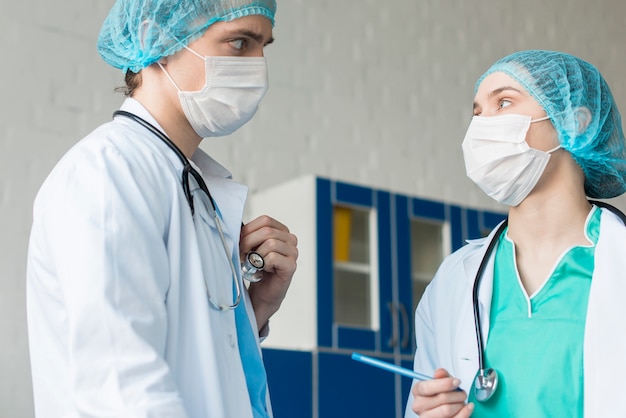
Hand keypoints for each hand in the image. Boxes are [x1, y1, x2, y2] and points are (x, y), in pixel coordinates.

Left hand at [239, 215, 297, 330]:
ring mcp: (293, 253)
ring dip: (256, 255)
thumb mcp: (250, 247)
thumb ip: (247, 235)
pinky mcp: (291, 266)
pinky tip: (264, 270)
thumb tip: (234, 227)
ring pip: (270, 243)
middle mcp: (290, 240)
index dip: (249, 230)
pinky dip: (263, 264)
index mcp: (281, 231)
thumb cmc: (256, 269)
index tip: (240, 243)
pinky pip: (273, 257)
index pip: (265, 220)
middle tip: (242, 255)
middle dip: (249, 243)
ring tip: (254, 264)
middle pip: (267, 231)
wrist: (262, 293)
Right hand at [411, 369, 473, 417]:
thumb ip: (441, 375)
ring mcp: (426, 417)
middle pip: (441, 398)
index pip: (427, 387)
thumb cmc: (441, 394)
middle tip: (462, 392)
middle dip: (457, 394)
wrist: (444, 409)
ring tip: (461, 401)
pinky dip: (465, 412)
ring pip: (447, 410)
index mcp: (418, 391)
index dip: (444, 384)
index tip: (456, 382)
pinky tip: (467, 407)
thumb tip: (440, 373)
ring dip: (460, 403)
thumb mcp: (441, 381)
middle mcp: (419, 405)